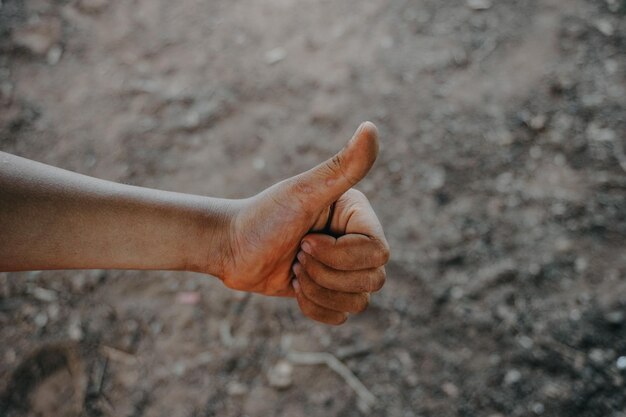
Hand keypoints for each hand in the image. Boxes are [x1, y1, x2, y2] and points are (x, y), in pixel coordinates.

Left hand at [218, 122, 389, 323]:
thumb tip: (371, 128)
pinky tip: (294, 288)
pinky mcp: (331, 292)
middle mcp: (357, 240)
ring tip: (293, 270)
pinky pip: (343, 316)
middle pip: (372, 279)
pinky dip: (315, 308)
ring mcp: (345, 268)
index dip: (340, 255)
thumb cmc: (262, 216)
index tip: (304, 239)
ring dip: (318, 291)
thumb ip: (341, 166)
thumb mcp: (302, 192)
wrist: (230, 248)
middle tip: (295, 255)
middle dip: (325, 273)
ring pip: (360, 301)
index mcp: (358, 215)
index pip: (378, 251)